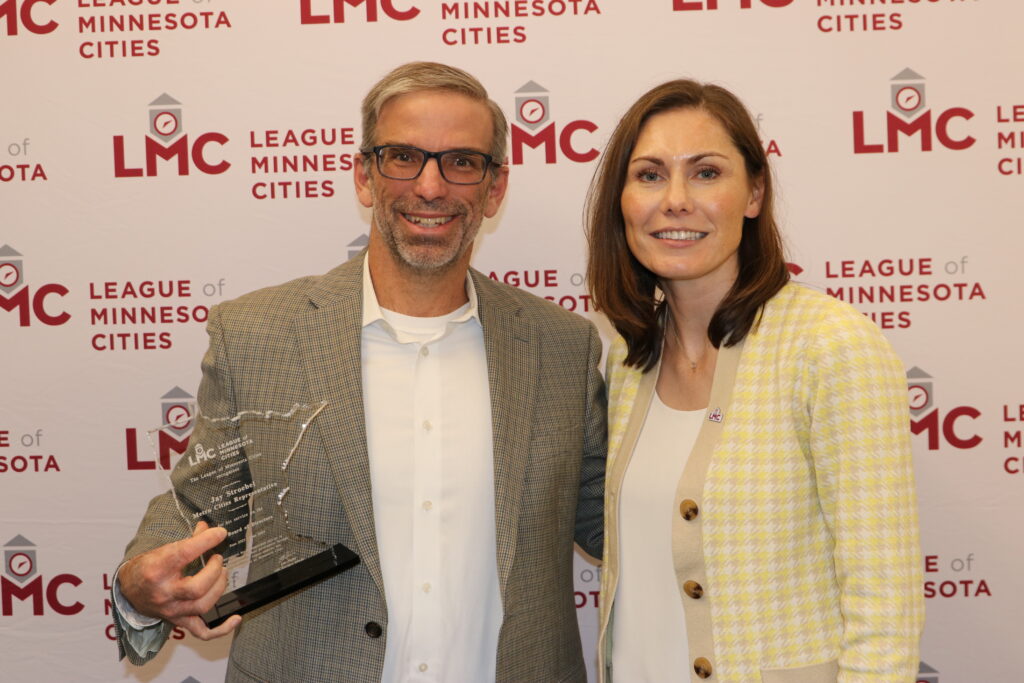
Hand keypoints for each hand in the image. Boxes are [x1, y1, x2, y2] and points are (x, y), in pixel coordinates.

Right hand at [119, 521, 241, 639]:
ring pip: (202, 606)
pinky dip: (221, 628)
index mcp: (157, 570)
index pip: (184, 554)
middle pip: (196, 588)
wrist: (130, 589)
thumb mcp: (163, 550)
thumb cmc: (148, 567)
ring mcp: (171, 610)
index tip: (220, 534)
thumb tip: (210, 529)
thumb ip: (189, 540)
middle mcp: (163, 593)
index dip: (205, 541)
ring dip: (218, 588)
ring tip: (221, 573)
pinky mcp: (178, 621)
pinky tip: (236, 618)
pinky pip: (202, 632)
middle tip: (217, 559)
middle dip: (214, 571)